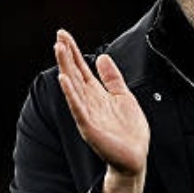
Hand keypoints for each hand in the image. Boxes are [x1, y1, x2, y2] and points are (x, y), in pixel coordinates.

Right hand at [55, 29, 149, 192]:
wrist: (135, 157)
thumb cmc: (129, 131)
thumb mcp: (124, 97)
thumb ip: (112, 78)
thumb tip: (102, 56)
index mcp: (97, 95)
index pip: (82, 69)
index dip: (73, 52)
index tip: (63, 35)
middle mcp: (89, 102)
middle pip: (75, 74)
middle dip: (67, 55)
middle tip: (58, 36)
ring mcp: (87, 114)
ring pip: (74, 87)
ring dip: (66, 68)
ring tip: (59, 50)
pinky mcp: (89, 127)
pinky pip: (78, 108)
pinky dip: (71, 94)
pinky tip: (65, 80)